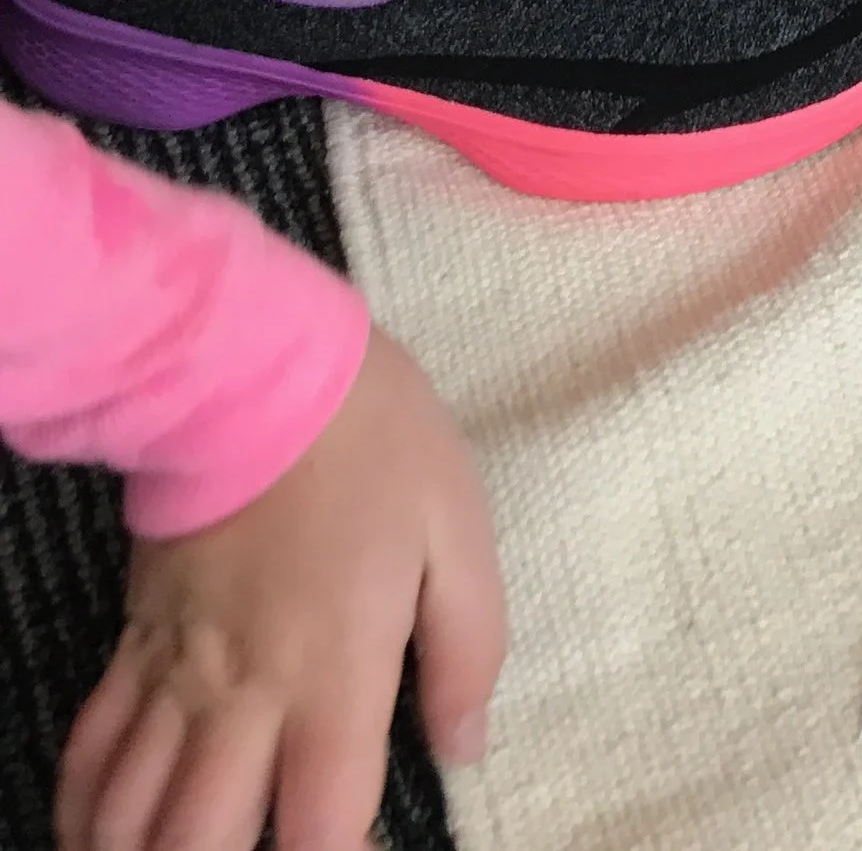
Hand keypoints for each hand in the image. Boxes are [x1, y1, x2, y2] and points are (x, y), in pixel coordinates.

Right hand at [57, 331, 503, 850]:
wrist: (255, 364)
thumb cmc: (375, 445)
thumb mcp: (459, 533)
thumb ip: (467, 651)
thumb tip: (467, 746)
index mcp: (332, 676)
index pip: (318, 831)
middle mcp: (241, 696)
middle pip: (199, 846)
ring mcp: (175, 672)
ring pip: (127, 817)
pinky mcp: (136, 639)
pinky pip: (92, 748)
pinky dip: (90, 808)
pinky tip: (105, 834)